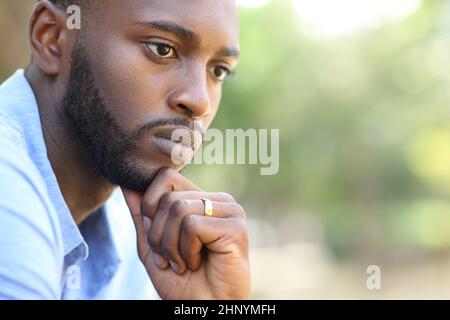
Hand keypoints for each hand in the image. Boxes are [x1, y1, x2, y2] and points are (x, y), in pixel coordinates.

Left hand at [122, 168, 250, 299]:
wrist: (201, 308)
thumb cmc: (181, 281)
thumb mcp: (151, 245)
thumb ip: (142, 214)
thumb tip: (126, 183)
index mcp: (202, 199)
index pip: (165, 177)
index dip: (150, 207)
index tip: (158, 241)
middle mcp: (218, 200)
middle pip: (168, 197)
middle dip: (158, 235)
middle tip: (171, 258)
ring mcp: (230, 211)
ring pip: (178, 209)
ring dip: (171, 246)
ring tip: (184, 263)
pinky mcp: (236, 227)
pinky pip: (192, 226)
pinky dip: (186, 251)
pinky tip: (198, 262)